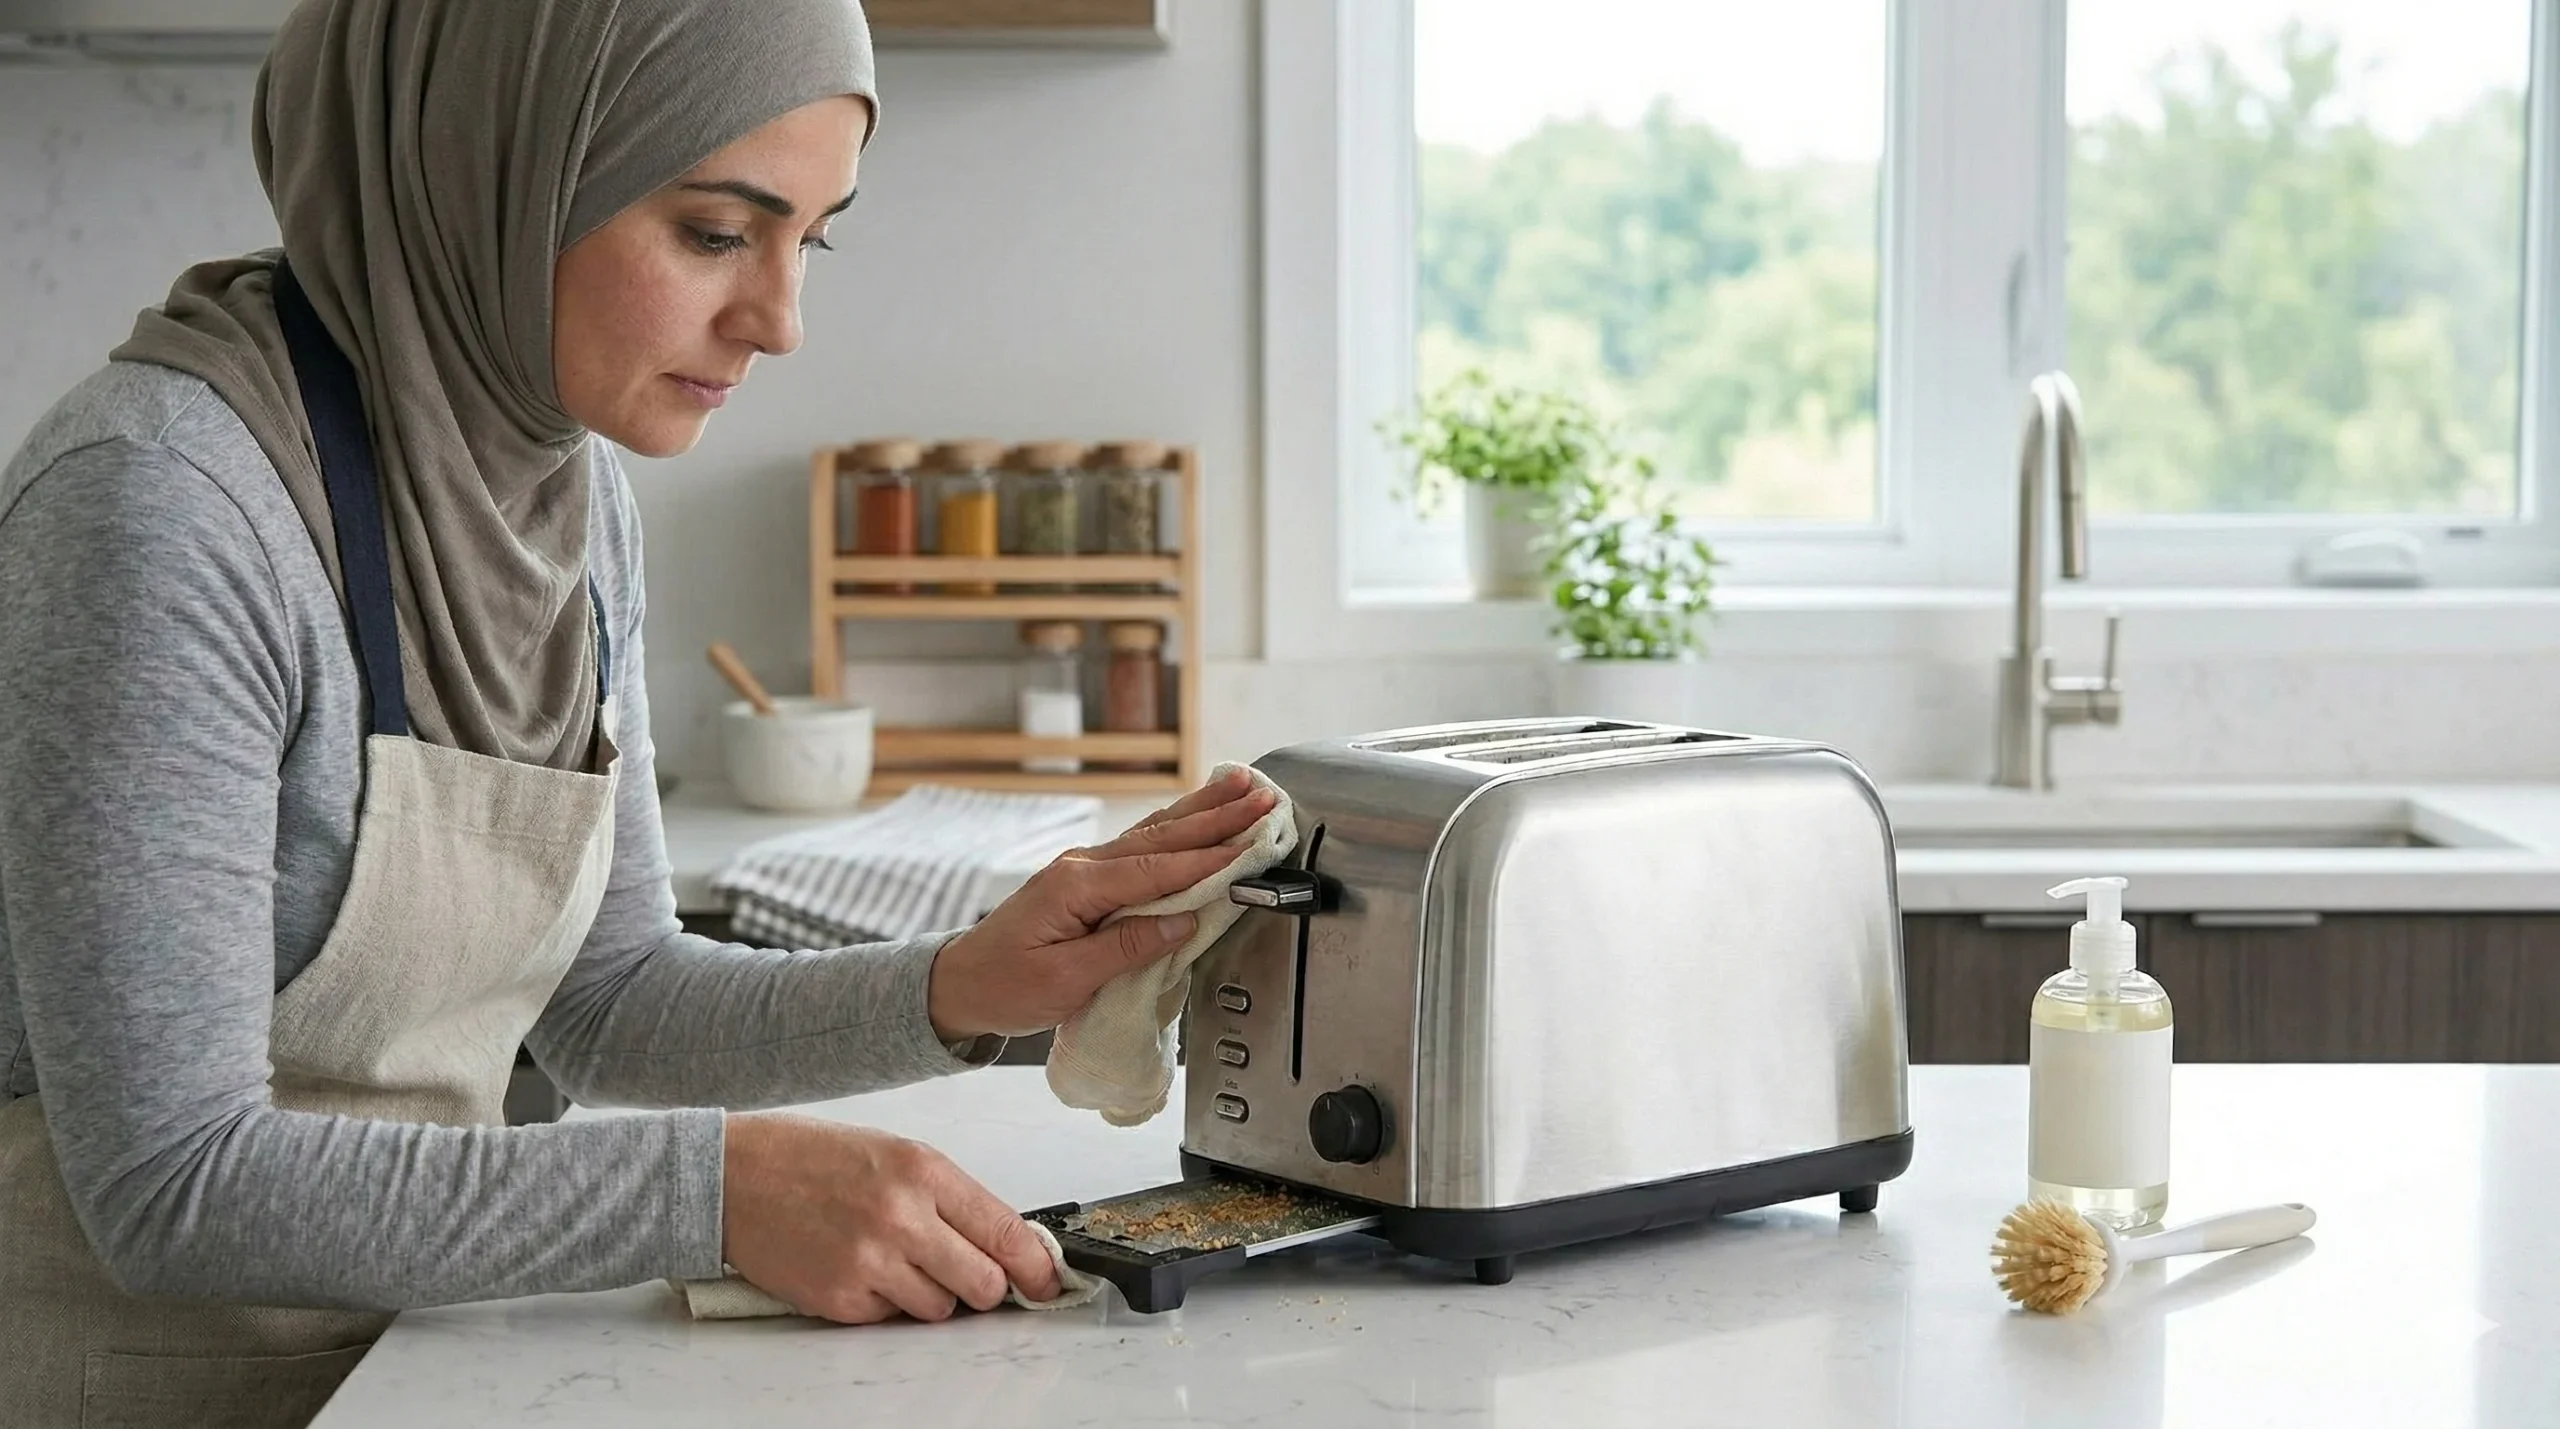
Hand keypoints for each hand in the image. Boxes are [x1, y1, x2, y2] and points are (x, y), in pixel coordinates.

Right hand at [719, 1111, 1057, 1321]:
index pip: (1004, 1230)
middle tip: (968, 1275)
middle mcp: (901, 1217)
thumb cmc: (812, 1159)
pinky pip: (890, 1320)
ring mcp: (869, 1263)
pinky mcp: (840, 1299)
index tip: (1047, 1282)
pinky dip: (885, 1304)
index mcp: (923, 1171)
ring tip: (895, 1260)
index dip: (1035, 1266)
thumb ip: (951, 1197)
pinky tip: (859, 1268)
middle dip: (985, 1287)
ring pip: (940, 1310)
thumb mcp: (895, 1154)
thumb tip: (1004, 1243)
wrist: (734, 1176)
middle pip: (983, 1284)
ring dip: (932, 1296)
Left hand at [927, 766, 1276, 1039]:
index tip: (1251, 845)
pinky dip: (1178, 828)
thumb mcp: (1065, 980)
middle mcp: (1083, 866)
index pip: (1157, 870)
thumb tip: (1181, 922)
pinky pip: (1143, 846)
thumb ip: (1126, 948)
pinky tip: (1198, 813)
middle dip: (1217, 816)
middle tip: (1262, 797)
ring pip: (1155, 832)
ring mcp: (1084, 868)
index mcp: (1077, 887)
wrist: (961, 984)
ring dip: (1202, 809)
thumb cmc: (1005, 986)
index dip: (1208, 860)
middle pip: (1163, 838)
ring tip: (1242, 786)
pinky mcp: (1088, 878)